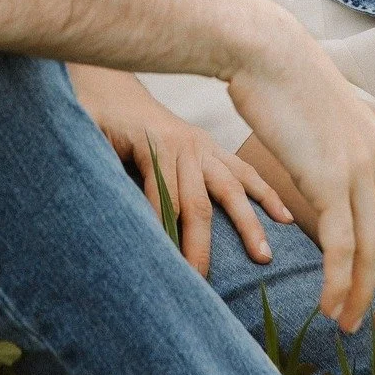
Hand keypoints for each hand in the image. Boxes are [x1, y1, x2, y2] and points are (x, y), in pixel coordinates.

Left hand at [66, 63, 293, 276]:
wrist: (113, 89)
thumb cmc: (97, 116)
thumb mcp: (88, 134)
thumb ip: (93, 159)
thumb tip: (99, 195)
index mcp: (154, 146)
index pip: (162, 199)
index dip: (163, 235)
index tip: (169, 274)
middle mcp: (185, 147)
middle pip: (197, 204)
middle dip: (201, 247)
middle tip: (203, 285)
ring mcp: (203, 147)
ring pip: (231, 189)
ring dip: (248, 223)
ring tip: (264, 257)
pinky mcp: (213, 148)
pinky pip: (244, 171)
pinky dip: (265, 193)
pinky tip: (286, 218)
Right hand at [227, 25, 374, 339]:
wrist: (266, 51)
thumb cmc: (282, 79)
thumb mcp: (323, 116)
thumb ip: (334, 149)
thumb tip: (327, 171)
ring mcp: (357, 172)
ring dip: (363, 298)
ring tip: (347, 327)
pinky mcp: (329, 180)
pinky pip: (343, 247)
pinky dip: (338, 283)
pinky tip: (326, 304)